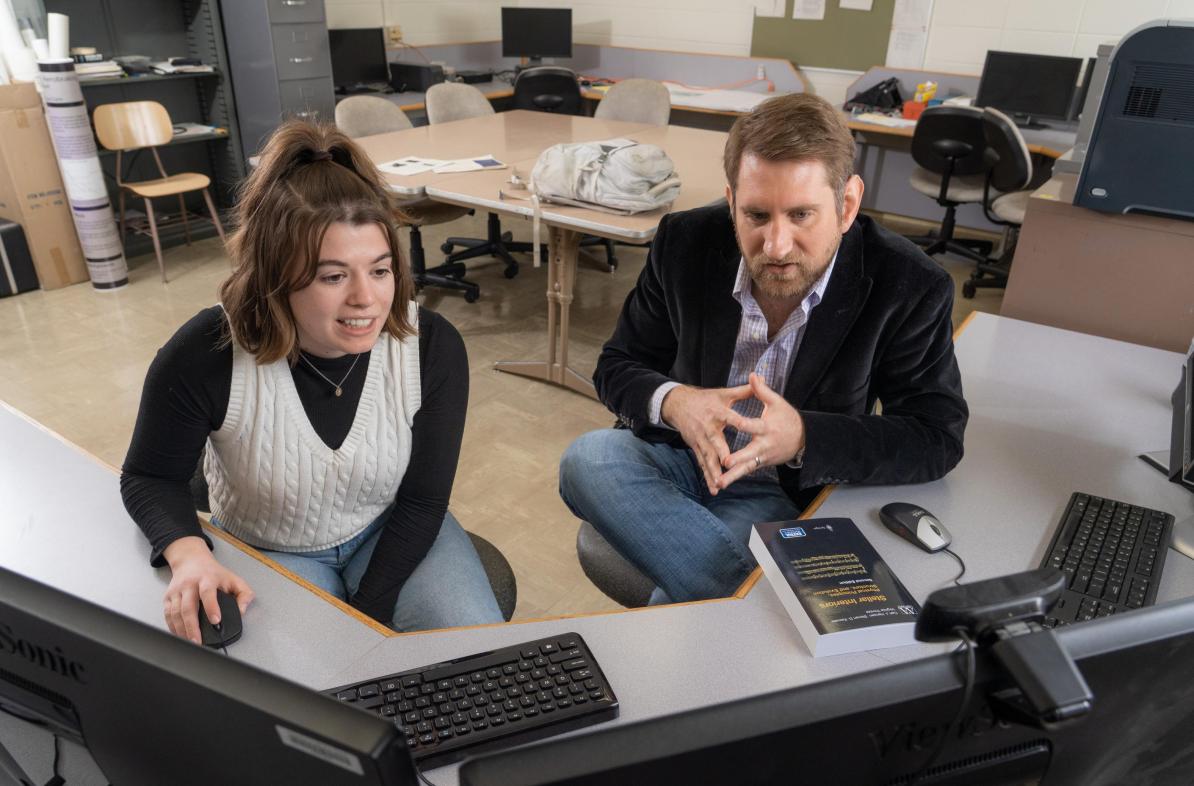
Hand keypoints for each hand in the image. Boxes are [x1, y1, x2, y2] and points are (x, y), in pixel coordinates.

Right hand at [162, 536, 253, 643]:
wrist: (191, 560)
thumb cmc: (213, 573)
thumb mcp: (234, 579)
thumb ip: (244, 594)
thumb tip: (242, 611)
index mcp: (207, 579)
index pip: (208, 593)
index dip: (212, 607)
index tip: (216, 620)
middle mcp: (189, 584)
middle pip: (188, 607)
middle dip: (192, 626)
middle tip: (198, 641)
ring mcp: (177, 591)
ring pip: (175, 613)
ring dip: (182, 630)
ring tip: (190, 642)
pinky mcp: (168, 597)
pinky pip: (168, 614)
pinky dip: (172, 627)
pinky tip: (180, 634)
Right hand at [661, 383, 751, 493]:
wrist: (678, 405)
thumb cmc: (705, 399)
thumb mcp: (723, 393)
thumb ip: (743, 391)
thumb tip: (760, 380)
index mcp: (717, 412)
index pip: (729, 417)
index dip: (737, 421)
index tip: (746, 427)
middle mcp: (707, 427)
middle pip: (715, 442)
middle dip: (721, 454)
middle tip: (729, 465)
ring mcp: (700, 439)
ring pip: (707, 457)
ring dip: (713, 471)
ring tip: (720, 484)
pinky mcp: (695, 447)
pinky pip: (702, 463)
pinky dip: (707, 475)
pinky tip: (714, 487)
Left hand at [719, 373, 805, 489]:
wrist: (803, 439)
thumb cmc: (787, 418)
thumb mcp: (777, 403)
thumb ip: (762, 390)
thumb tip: (752, 374)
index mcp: (767, 428)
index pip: (754, 426)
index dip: (744, 424)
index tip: (734, 424)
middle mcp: (764, 446)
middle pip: (749, 454)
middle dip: (737, 460)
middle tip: (725, 463)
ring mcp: (762, 457)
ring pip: (746, 468)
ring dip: (733, 477)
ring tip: (720, 484)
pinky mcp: (760, 464)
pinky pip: (747, 471)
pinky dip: (735, 478)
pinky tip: (721, 483)